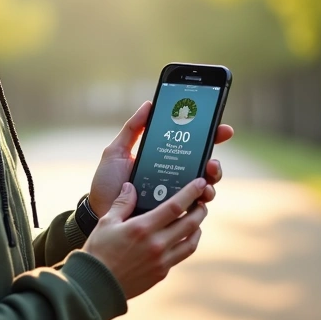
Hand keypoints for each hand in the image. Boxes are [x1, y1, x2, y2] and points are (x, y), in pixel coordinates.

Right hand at [82, 178, 208, 298]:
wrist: (96, 285)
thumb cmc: (98, 251)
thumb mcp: (106, 222)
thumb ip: (122, 203)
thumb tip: (130, 187)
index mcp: (143, 228)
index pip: (175, 206)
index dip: (190, 192)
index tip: (199, 183)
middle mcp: (156, 245)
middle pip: (190, 224)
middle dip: (200, 210)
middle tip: (202, 202)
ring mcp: (161, 261)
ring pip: (190, 243)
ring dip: (197, 229)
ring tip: (196, 221)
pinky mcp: (161, 273)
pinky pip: (180, 256)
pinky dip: (185, 244)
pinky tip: (181, 239)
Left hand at [88, 101, 232, 216]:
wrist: (98, 212)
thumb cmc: (107, 183)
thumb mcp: (116, 152)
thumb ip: (133, 129)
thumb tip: (150, 104)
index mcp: (164, 158)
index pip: (192, 145)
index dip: (211, 135)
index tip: (222, 128)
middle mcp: (174, 176)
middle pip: (205, 166)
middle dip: (215, 161)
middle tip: (211, 159)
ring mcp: (176, 197)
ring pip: (205, 187)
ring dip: (212, 180)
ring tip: (208, 175)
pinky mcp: (173, 215)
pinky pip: (195, 208)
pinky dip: (202, 200)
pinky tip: (201, 196)